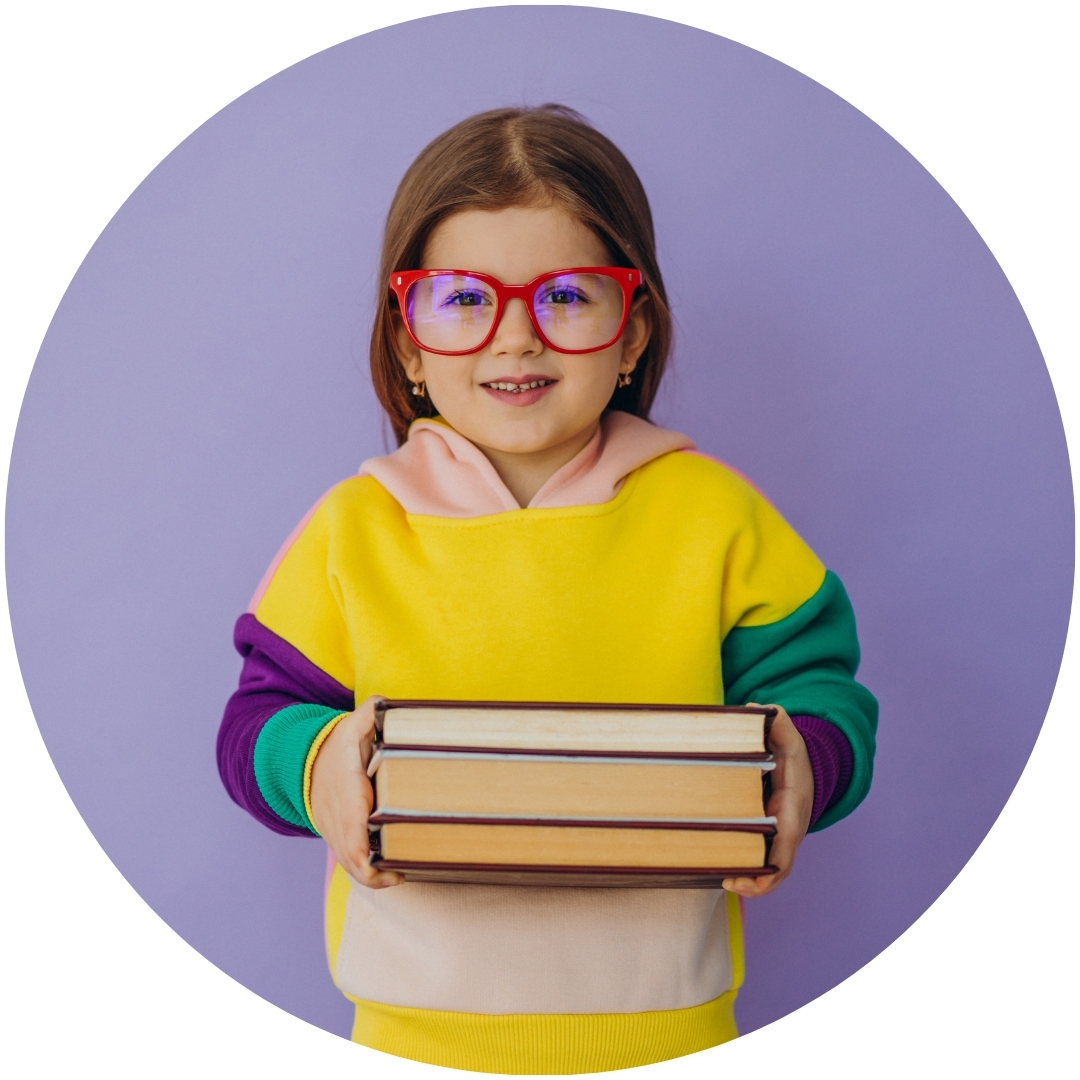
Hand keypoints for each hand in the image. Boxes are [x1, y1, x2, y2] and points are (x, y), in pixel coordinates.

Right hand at [309, 695, 401, 888]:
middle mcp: (339, 820)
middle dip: (375, 876)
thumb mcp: (349, 729)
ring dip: (374, 878)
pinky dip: (368, 873)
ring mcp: (336, 833)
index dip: (366, 858)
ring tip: (401, 874)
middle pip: (353, 860)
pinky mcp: (339, 839)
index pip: (352, 834)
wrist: (304, 765)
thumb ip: (367, 715)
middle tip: (402, 874)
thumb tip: (383, 703)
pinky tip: (392, 870)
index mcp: (346, 795)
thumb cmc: (335, 749)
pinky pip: (352, 863)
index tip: (389, 867)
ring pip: (352, 866)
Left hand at [722, 704, 812, 897]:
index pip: (786, 848)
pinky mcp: (765, 839)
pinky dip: (741, 868)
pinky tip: (716, 865)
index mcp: (793, 811)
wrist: (806, 772)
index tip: (747, 877)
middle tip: (725, 879)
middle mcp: (787, 832)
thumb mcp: (790, 739)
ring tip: (717, 877)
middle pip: (774, 868)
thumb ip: (777, 723)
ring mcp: (777, 840)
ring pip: (764, 870)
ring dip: (745, 879)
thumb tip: (757, 709)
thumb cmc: (795, 759)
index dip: (769, 870)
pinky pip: (755, 860)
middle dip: (753, 881)